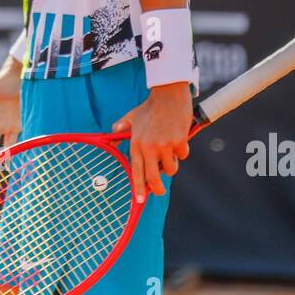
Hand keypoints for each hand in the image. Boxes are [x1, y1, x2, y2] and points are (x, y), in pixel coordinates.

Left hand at [111, 82, 193, 202]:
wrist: (168, 94)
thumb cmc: (149, 107)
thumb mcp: (131, 116)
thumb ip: (120, 128)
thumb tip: (112, 137)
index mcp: (136, 144)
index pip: (136, 171)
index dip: (138, 187)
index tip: (140, 200)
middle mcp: (149, 147)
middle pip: (154, 177)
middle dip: (157, 189)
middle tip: (159, 191)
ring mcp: (164, 145)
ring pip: (171, 168)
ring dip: (172, 164)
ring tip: (169, 151)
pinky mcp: (179, 142)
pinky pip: (182, 155)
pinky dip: (182, 151)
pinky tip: (179, 138)